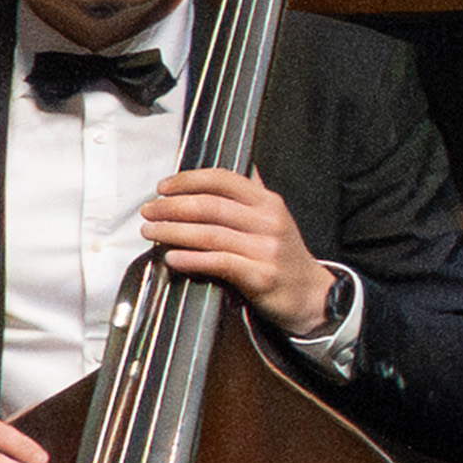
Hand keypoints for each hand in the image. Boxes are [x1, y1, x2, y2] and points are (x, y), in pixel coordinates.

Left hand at [140, 165, 342, 346]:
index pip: (223, 180)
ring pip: (209, 235)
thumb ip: (254, 194)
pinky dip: (192, 259)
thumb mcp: (276, 218)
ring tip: (151, 232)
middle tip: (149, 211)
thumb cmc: (285, 258)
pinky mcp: (261, 277)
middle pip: (210, 207)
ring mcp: (266, 250)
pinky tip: (173, 258)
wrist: (312, 296)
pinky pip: (219, 263)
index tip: (163, 187)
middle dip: (171, 207)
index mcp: (269, 203)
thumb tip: (244, 167)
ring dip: (173, 232)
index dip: (188, 180)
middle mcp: (269, 222)